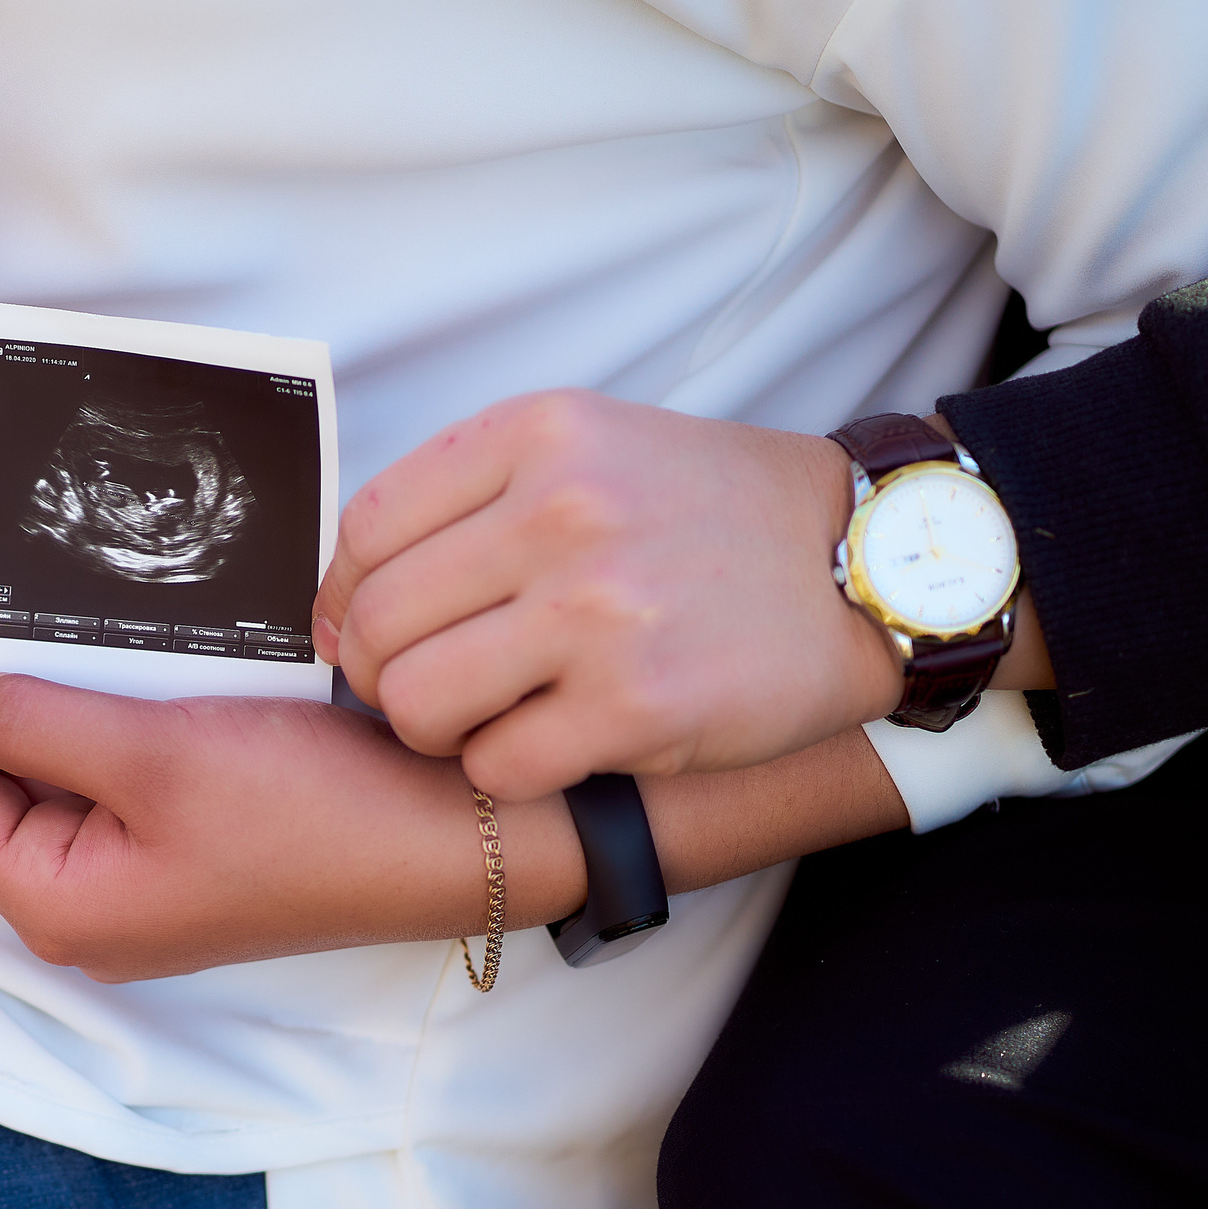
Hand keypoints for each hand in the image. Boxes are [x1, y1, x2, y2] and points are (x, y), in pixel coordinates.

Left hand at [0, 673, 581, 981]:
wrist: (445, 838)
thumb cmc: (311, 813)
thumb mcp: (153, 753)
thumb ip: (33, 724)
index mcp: (58, 907)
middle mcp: (88, 910)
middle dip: (21, 710)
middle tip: (62, 636)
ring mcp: (140, 884)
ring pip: (64, 780)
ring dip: (83, 712)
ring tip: (126, 658)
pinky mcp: (188, 853)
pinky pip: (124, 784)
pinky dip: (132, 729)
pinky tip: (168, 680)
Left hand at [312, 389, 904, 798]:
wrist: (864, 564)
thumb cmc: (713, 515)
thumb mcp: (592, 448)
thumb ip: (472, 500)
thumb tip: (344, 599)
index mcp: (537, 435)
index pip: (366, 529)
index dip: (343, 598)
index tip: (364, 630)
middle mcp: (561, 513)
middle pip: (377, 624)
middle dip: (380, 677)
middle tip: (424, 691)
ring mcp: (599, 614)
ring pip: (416, 703)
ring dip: (432, 732)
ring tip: (483, 721)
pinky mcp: (636, 708)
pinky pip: (496, 767)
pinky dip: (505, 772)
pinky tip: (550, 746)